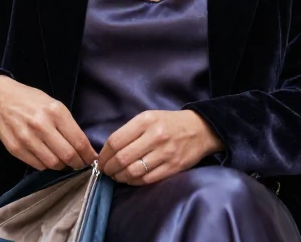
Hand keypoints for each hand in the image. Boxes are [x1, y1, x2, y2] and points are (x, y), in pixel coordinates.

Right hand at [0, 75, 97, 171]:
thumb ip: (68, 125)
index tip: (92, 159)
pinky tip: (47, 157)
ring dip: (62, 165)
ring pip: (53, 164)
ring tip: (63, 160)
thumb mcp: (54, 105)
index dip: (88, 154)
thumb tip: (84, 148)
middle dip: (77, 163)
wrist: (0, 99)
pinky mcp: (16, 149)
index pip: (79, 141)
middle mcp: (41, 125)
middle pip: (68, 155)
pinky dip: (46, 165)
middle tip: (79, 163)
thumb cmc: (31, 101)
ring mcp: (27, 138)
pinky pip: (38, 165)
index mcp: (55, 112)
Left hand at [98, 110, 223, 185]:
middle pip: (122, 158)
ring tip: (116, 176)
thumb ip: (130, 131)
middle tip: (106, 171)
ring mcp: (165, 153)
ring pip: (133, 171)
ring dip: (120, 177)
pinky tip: (129, 179)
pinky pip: (147, 179)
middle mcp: (155, 136)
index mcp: (146, 121)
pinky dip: (134, 182)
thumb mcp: (149, 117)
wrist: (200, 129)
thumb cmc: (169, 123)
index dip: (104, 154)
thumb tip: (108, 151)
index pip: (116, 141)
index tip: (100, 160)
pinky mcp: (173, 167)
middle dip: (109, 168)